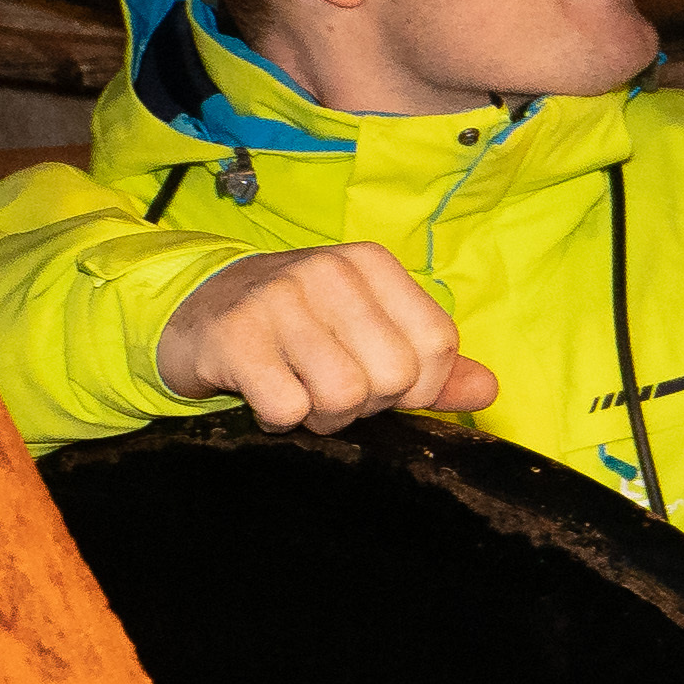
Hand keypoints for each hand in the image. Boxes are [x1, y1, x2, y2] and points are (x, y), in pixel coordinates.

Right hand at [156, 240, 495, 429]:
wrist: (195, 312)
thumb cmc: (296, 328)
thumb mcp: (366, 331)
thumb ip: (431, 364)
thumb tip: (488, 390)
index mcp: (372, 264)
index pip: (438, 344)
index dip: (417, 387)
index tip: (379, 384)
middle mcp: (329, 270)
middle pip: (394, 375)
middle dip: (366, 404)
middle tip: (328, 389)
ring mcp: (279, 298)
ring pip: (344, 395)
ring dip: (322, 416)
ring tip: (299, 392)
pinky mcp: (235, 335)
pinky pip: (288, 407)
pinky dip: (279, 419)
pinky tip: (263, 395)